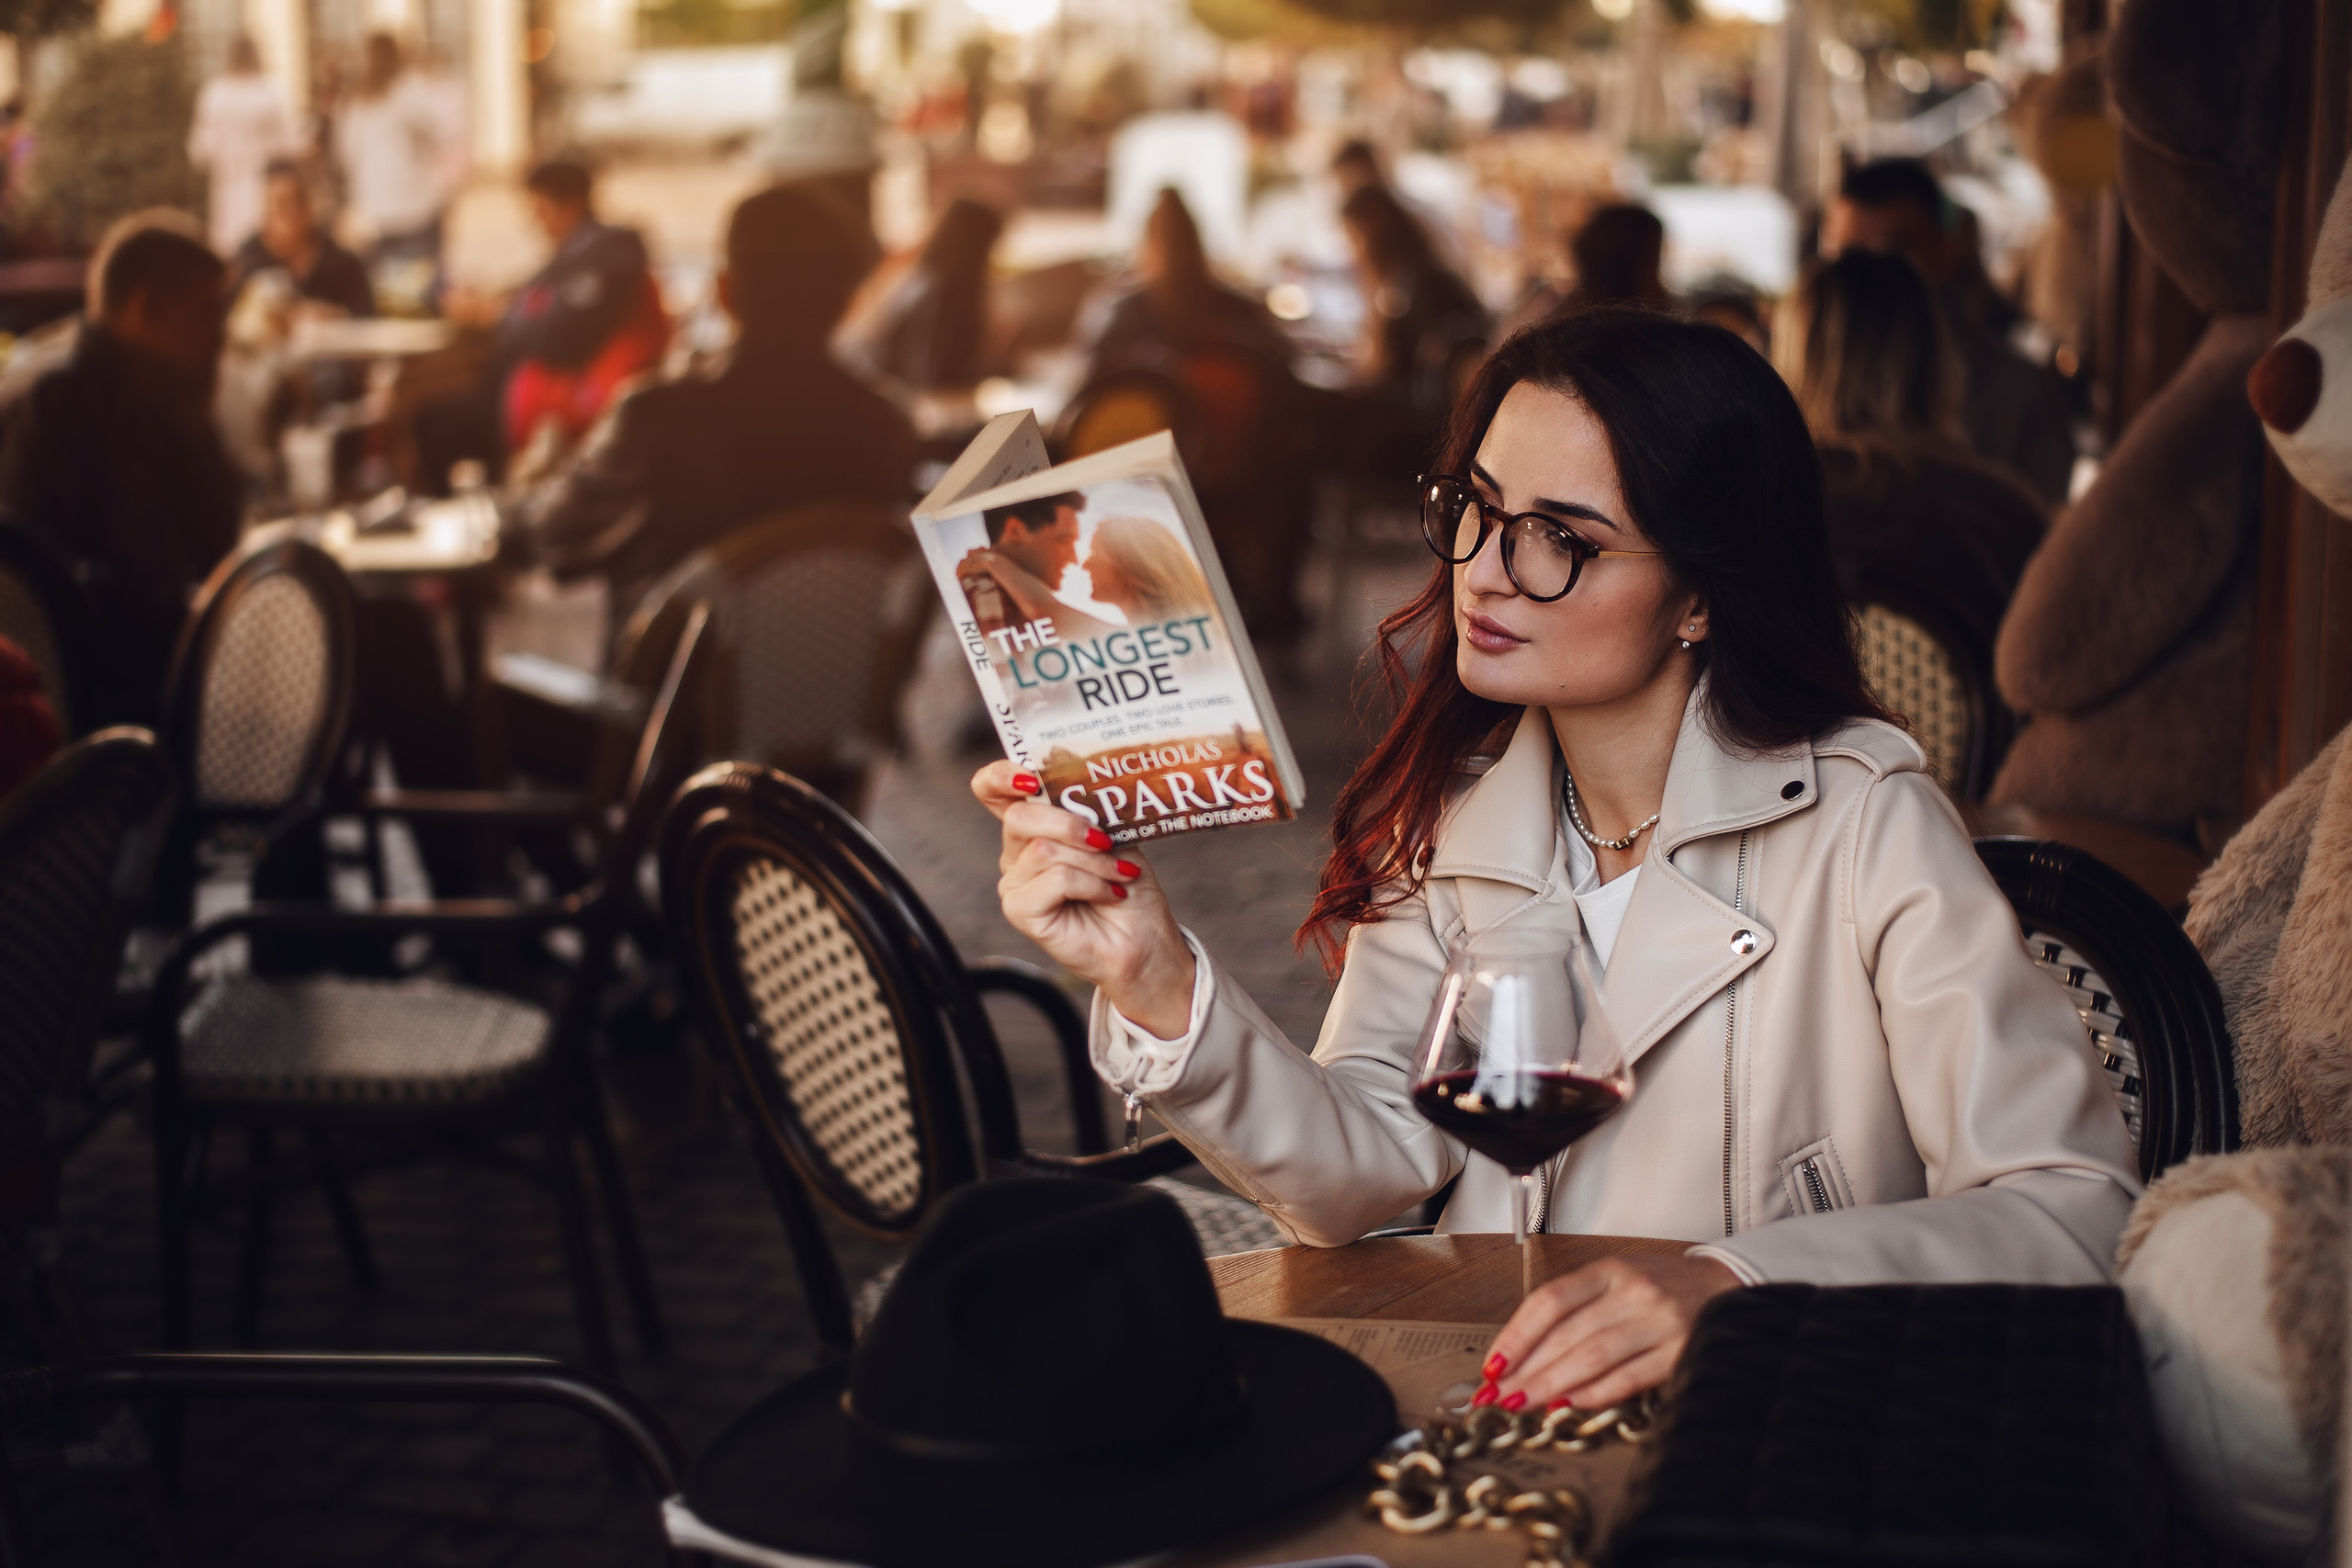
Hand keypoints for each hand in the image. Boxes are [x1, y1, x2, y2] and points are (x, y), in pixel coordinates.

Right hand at [973, 760, 1195, 1035]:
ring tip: (1121, 875)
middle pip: (1020, 816)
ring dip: (1094, 861)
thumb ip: (1087, 808)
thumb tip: (1077, 784)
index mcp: (1035, 826)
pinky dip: (1091, 883)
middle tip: (1106, 841)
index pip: (993, 790)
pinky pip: (1054, 879)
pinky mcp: (1020, 910)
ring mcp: (1015, 882)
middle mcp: (1017, 851)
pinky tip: (1111, 893)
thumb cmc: (1128, 885)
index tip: (1031, 776)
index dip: (1000, 776)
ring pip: (1044, 850)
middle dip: (1069, 823)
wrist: (1145, 939)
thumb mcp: (1113, 833)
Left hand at [1484, 1253, 1740, 1410]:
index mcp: (1611, 1270)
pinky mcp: (1683, 1351)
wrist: (1726, 1285)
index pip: (1550, 1301)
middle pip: (1567, 1333)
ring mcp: (1660, 1321)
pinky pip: (1629, 1378)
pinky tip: (1570, 1405)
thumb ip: (1576, 1309)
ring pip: (1594, 1356)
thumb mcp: (1617, 1280)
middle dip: (1527, 1369)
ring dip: (1554, 1385)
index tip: (1493, 1364)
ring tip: (1524, 1404)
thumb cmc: (1660, 1287)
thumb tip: (1523, 1354)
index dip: (1516, 1335)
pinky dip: (1595, 1393)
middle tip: (1499, 1396)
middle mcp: (1634, 1291)